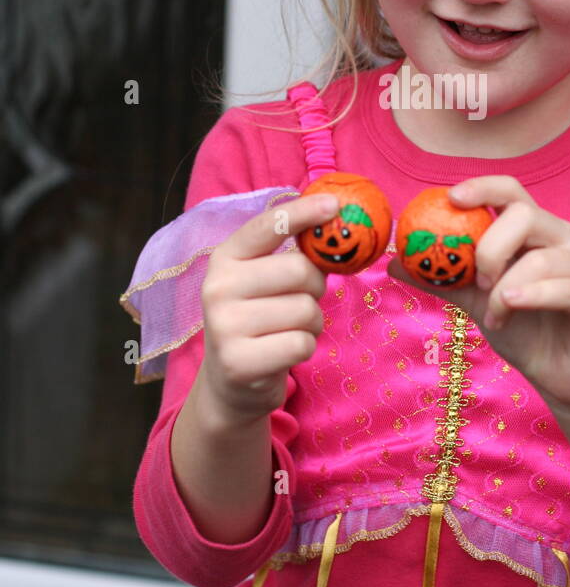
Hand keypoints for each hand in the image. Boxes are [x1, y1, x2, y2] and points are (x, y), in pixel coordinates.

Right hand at [197, 192, 339, 424]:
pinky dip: (305, 348)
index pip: (267, 226)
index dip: (303, 213)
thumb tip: (334, 224)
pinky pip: (302, 343)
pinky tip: (284, 352)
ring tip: (289, 329)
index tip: (335, 205)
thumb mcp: (260, 281)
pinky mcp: (239, 362)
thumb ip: (288, 254)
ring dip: (312, 322)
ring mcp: (224, 326)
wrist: (230, 382)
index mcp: (224, 258)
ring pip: (305, 309)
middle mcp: (217, 288)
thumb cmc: (258, 319)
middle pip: (299, 270)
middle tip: (304, 299)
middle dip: (316, 286)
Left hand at [387, 175, 569, 415]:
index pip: (512, 192)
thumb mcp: (476, 302)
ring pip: (542, 257)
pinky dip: (532, 295)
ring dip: (505, 290)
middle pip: (525, 214)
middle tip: (476, 281)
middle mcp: (566, 240)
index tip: (451, 198)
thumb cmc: (525, 333)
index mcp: (536, 232)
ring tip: (495, 318)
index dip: (483, 188)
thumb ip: (444, 279)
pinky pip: (566, 288)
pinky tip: (511, 307)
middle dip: (490, 246)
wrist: (563, 380)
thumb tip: (393, 262)